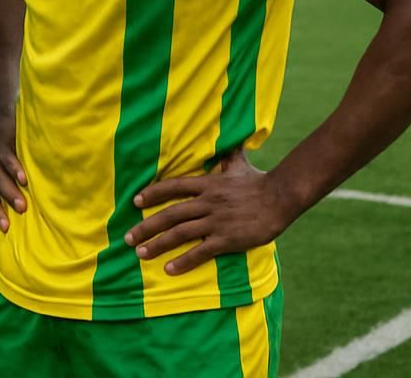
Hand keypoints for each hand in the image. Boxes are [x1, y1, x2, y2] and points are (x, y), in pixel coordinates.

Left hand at [0, 110, 26, 231]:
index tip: (6, 230)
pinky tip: (24, 179)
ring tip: (23, 206)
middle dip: (1, 208)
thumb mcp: (1, 162)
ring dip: (9, 192)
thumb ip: (12, 178)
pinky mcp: (1, 143)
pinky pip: (7, 159)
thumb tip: (32, 199)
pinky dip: (14, 169)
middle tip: (12, 224)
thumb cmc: (1, 145)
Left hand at [125, 149, 298, 275]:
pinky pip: (201, 251)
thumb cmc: (259, 182)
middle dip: (146, 227)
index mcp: (207, 184)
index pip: (172, 187)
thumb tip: (228, 140)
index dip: (152, 194)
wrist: (281, 198)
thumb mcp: (238, 164)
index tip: (135, 202)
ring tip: (141, 254)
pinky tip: (169, 269)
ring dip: (158, 244)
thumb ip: (227, 156)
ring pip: (180, 233)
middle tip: (128, 238)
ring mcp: (216, 221)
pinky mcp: (227, 239)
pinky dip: (184, 261)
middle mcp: (207, 202)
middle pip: (169, 214)